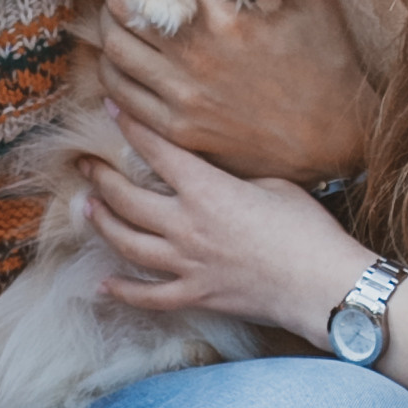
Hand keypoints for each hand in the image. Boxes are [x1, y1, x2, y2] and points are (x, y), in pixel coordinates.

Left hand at [77, 119, 362, 338]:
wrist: (323, 285)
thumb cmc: (308, 231)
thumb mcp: (273, 184)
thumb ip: (234, 178)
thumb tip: (216, 176)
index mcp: (207, 189)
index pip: (157, 151)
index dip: (131, 128)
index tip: (111, 111)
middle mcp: (188, 225)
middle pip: (127, 198)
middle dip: (100, 177)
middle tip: (84, 165)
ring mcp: (188, 264)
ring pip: (127, 243)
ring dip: (102, 224)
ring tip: (86, 209)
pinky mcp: (197, 295)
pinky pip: (148, 296)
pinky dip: (123, 291)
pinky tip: (103, 285)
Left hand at [96, 0, 371, 179]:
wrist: (333, 140)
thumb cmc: (329, 66)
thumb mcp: (319, 3)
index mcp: (229, 17)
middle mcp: (198, 55)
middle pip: (125, 5)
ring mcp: (184, 96)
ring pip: (115, 50)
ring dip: (107, 24)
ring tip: (114, 15)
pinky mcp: (179, 129)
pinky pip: (123, 97)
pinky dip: (112, 74)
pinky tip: (118, 62)